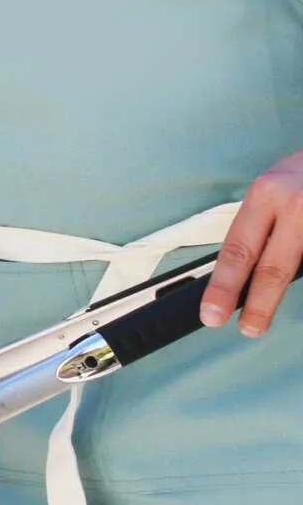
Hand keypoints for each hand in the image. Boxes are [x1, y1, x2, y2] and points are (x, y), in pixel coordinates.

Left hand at [201, 149, 302, 336]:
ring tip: (271, 309)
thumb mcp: (273, 191)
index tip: (211, 315)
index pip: (237, 250)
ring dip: (283, 291)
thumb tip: (237, 279)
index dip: (222, 287)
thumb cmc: (302, 175)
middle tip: (249, 329)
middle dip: (259, 306)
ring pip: (301, 266)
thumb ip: (259, 226)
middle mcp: (295, 203)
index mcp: (265, 195)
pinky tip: (300, 274)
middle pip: (273, 267)